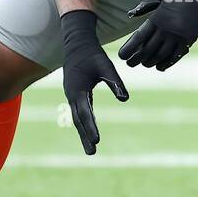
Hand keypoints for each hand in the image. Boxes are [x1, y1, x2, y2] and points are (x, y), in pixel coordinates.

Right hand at [60, 10, 128, 154]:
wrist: (77, 43)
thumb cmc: (93, 54)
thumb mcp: (106, 66)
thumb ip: (115, 82)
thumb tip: (125, 98)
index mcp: (78, 89)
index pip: (85, 112)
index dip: (91, 127)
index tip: (97, 140)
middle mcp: (72, 95)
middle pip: (79, 120)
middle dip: (85, 137)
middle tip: (92, 153)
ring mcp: (72, 95)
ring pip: (77, 118)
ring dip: (83, 133)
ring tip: (91, 149)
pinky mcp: (75, 94)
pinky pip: (79, 112)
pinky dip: (84, 123)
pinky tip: (89, 132)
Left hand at [118, 0, 197, 70]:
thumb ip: (146, 5)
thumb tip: (131, 14)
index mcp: (158, 18)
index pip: (139, 38)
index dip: (128, 48)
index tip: (122, 55)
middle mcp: (167, 31)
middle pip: (147, 50)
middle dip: (136, 59)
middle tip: (129, 63)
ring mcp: (179, 37)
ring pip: (160, 56)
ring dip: (149, 62)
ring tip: (143, 63)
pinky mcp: (189, 41)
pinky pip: (175, 57)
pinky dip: (165, 63)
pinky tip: (159, 66)